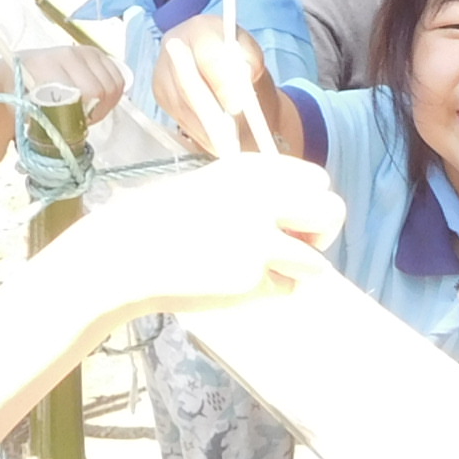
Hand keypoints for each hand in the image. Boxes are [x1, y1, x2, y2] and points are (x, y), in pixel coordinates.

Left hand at [11, 42, 127, 119]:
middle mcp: (67, 54)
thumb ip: (41, 119)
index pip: (79, 94)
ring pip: (112, 85)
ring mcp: (85, 52)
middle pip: (99, 90)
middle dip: (93, 112)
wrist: (21, 69)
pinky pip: (118, 78)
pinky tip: (98, 101)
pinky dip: (113, 95)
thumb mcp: (24, 109)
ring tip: (88, 110)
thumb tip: (63, 132)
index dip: (79, 116)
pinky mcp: (97, 55)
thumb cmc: (22, 92)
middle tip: (80, 120)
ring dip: (104, 104)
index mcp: (45, 65)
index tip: (70, 125)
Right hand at [53, 152, 342, 324]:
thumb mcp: (214, 187)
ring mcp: (259, 236)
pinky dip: (270, 290)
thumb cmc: (164, 220)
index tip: (292, 217)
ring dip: (297, 269)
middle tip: (298, 246)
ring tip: (264, 269)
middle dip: (321, 233)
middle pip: (332, 212)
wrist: (126, 253)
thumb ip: (258, 193)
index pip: (317, 180)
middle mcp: (262, 196)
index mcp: (252, 169)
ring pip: (317, 259)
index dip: (311, 201)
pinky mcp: (250, 275)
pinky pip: (285, 288)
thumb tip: (305, 214)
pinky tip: (238, 283)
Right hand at [155, 18, 272, 159]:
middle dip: (210, 111)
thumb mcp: (253, 56)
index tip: (237, 105)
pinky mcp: (160, 92)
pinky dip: (197, 132)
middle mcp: (175, 45)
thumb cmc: (241, 60)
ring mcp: (163, 69)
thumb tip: (245, 73)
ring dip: (204, 127)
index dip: (222, 82)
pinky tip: (214, 143)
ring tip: (226, 145)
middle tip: (230, 135)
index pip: (207, 56)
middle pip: (188, 82)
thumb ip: (251, 60)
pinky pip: (176, 115)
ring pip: (181, 103)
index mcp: (200, 28)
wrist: (227, 65)